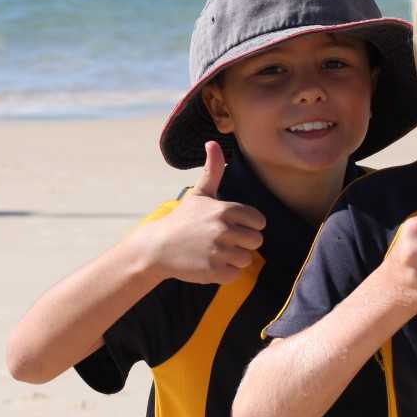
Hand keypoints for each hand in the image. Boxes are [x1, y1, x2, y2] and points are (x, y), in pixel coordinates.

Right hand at [140, 141, 265, 284]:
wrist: (157, 247)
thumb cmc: (182, 219)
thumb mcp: (199, 194)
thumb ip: (212, 170)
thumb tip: (212, 142)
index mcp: (225, 209)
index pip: (259, 221)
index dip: (248, 226)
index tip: (232, 227)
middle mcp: (224, 229)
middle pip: (255, 241)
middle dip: (242, 243)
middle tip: (222, 241)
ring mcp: (219, 251)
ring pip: (246, 259)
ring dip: (234, 259)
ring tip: (216, 253)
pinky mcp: (213, 270)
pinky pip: (235, 274)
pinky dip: (225, 273)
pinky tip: (210, 264)